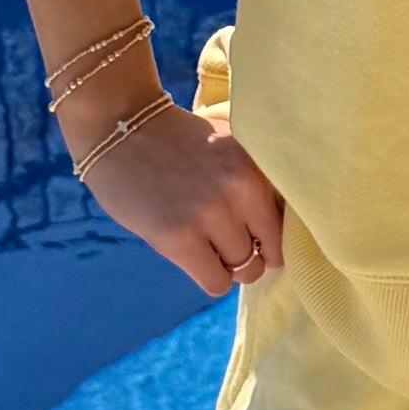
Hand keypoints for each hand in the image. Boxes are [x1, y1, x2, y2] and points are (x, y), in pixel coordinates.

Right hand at [79, 95, 286, 300]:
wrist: (121, 127)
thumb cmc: (176, 141)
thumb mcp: (228, 147)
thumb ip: (254, 182)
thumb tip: (278, 232)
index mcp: (256, 165)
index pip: (287, 225)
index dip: (270, 236)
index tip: (254, 235)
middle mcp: (240, 189)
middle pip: (269, 254)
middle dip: (250, 254)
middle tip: (225, 241)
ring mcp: (209, 215)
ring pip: (243, 271)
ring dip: (227, 265)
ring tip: (205, 245)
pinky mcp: (177, 238)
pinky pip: (215, 282)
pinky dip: (208, 275)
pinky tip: (192, 255)